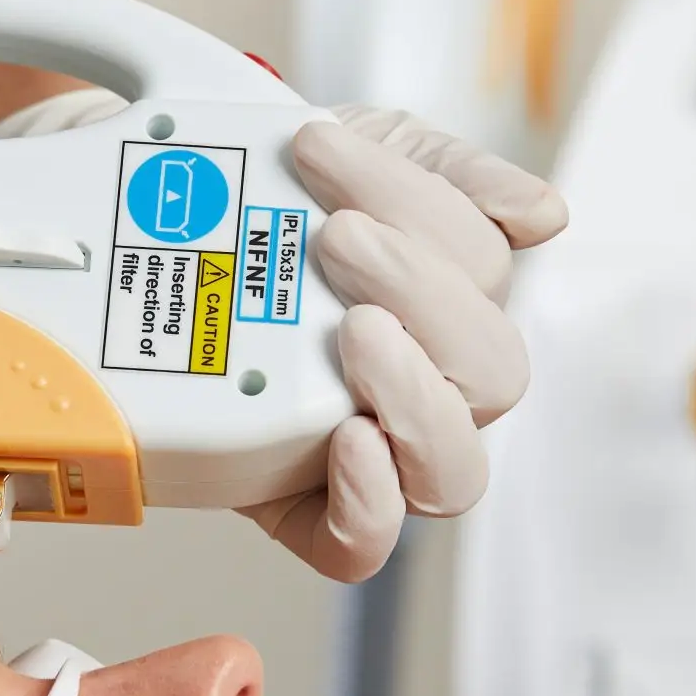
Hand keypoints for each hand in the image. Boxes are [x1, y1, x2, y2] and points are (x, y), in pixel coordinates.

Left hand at [0, 92, 567, 579]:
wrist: (149, 229)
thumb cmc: (268, 204)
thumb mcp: (358, 161)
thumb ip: (450, 172)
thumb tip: (546, 215)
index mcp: (448, 298)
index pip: (487, 267)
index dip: (421, 206)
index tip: (322, 148)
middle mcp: (426, 382)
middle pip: (493, 372)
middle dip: (423, 292)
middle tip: (337, 237)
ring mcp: (372, 450)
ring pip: (455, 470)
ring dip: (418, 395)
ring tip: (354, 328)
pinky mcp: (300, 506)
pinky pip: (361, 547)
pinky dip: (371, 500)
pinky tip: (350, 437)